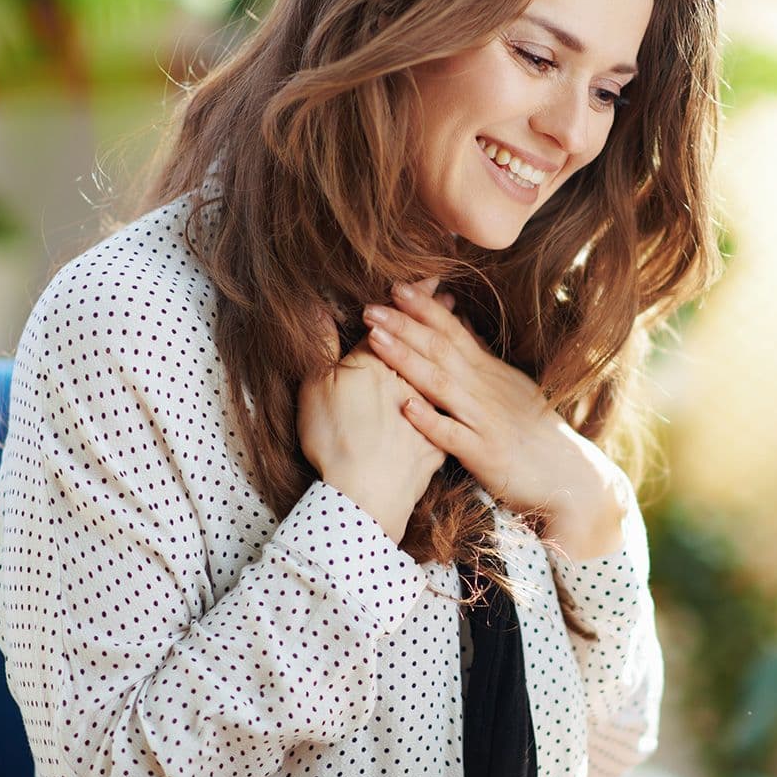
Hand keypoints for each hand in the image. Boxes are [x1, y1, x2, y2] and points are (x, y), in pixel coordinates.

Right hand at [297, 304, 445, 545]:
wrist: (366, 496)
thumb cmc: (335, 440)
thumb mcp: (316, 387)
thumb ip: (320, 344)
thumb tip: (314, 306)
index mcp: (378, 363)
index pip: (396, 323)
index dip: (411, 300)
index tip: (425, 280)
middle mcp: (410, 380)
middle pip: (425, 340)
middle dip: (433, 315)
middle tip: (445, 293)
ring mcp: (431, 411)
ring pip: (444, 369)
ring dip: (448, 346)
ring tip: (454, 326)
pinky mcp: (441, 442)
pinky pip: (453, 408)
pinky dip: (458, 390)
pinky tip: (462, 383)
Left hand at [362, 279, 626, 557]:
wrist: (573, 478)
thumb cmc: (538, 434)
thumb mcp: (513, 387)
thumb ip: (483, 357)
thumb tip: (460, 322)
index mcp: (490, 373)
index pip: (453, 331)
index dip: (424, 309)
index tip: (395, 287)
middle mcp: (486, 389)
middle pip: (440, 349)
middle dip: (404, 325)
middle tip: (370, 305)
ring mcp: (485, 420)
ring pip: (440, 384)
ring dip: (406, 359)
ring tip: (374, 339)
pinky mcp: (485, 454)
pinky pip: (453, 435)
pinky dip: (429, 420)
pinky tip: (404, 406)